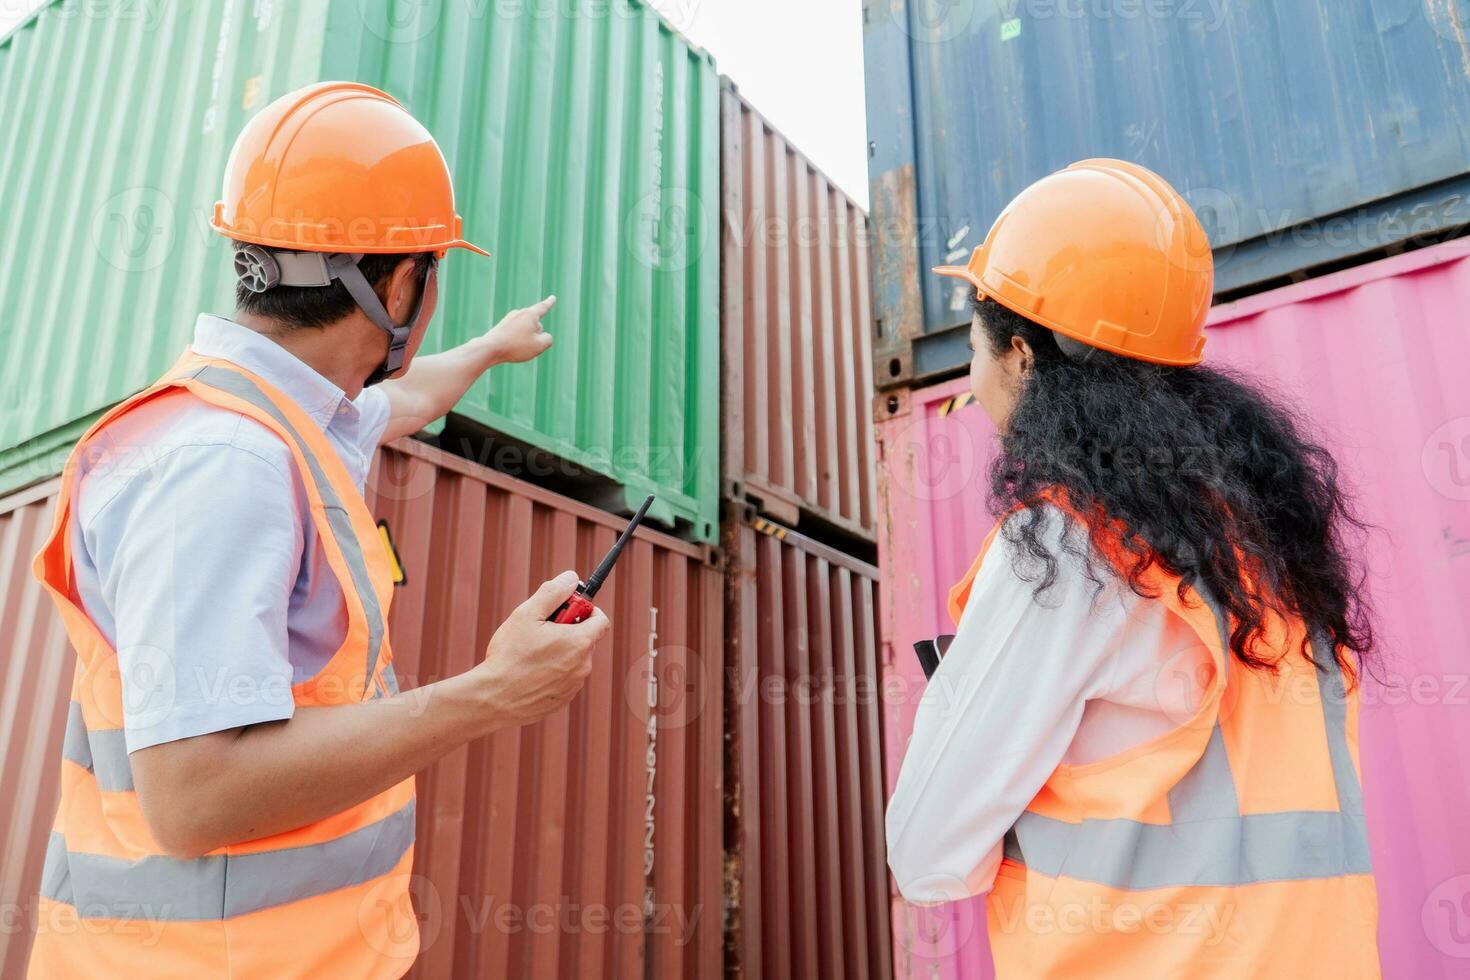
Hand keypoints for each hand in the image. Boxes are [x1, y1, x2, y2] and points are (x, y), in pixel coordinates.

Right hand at [474, 571, 609, 727]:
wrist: (493, 699)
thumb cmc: (509, 655)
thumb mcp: (527, 614)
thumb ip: (553, 592)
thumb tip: (571, 578)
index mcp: (580, 642)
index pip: (601, 619)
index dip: (586, 610)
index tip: (566, 610)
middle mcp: (583, 665)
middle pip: (585, 639)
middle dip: (567, 630)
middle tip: (540, 631)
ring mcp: (574, 686)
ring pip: (573, 660)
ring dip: (559, 653)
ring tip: (530, 654)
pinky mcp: (563, 700)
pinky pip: (563, 680)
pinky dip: (552, 673)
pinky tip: (528, 673)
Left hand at [485, 296, 556, 363]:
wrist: (489, 348)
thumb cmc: (516, 346)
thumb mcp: (540, 346)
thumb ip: (548, 339)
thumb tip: (544, 336)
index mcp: (530, 314)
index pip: (543, 308)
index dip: (549, 304)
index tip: (552, 297)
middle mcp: (519, 313)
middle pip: (535, 326)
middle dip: (535, 336)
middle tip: (525, 346)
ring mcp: (509, 319)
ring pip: (525, 332)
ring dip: (525, 341)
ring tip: (515, 348)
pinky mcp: (501, 327)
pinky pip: (515, 336)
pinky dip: (515, 344)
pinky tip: (508, 348)